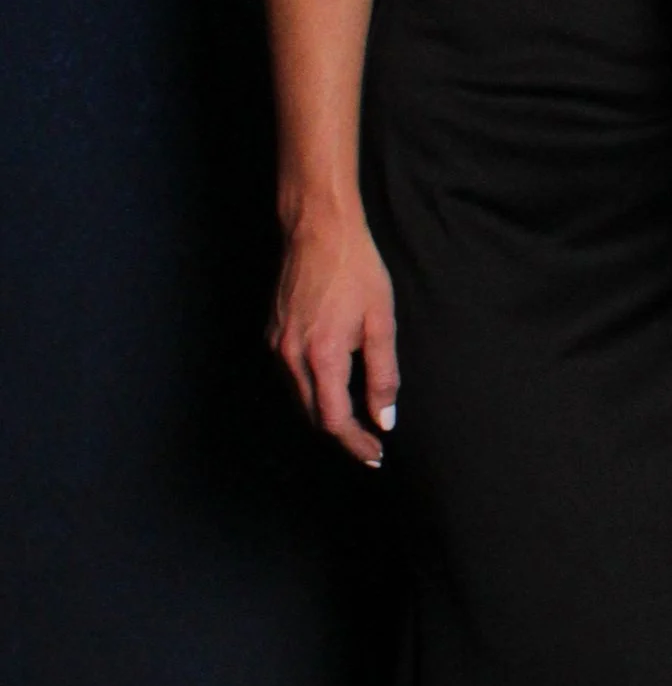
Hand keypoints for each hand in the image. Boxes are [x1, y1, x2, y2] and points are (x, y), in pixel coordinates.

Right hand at [270, 204, 398, 468]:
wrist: (318, 230)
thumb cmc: (356, 271)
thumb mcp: (381, 322)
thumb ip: (383, 375)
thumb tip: (384, 419)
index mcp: (322, 355)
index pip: (334, 419)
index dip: (355, 443)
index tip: (375, 455)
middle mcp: (290, 355)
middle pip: (313, 415)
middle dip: (342, 435)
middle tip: (371, 446)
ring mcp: (276, 344)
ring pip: (299, 398)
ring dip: (325, 415)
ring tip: (357, 423)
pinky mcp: (272, 333)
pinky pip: (290, 377)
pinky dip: (312, 392)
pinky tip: (333, 389)